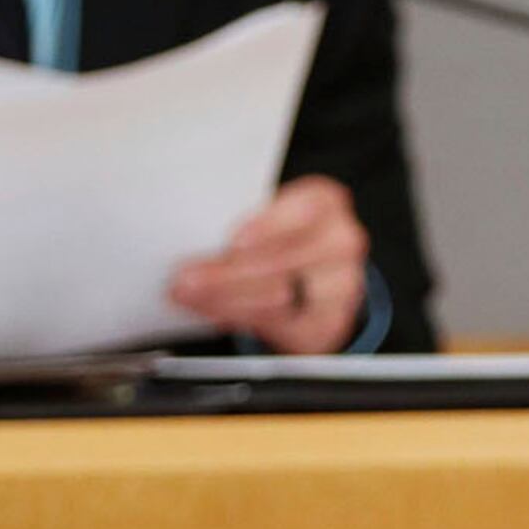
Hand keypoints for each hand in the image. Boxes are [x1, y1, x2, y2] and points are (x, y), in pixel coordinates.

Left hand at [167, 174, 371, 353]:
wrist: (315, 274)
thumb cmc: (281, 237)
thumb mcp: (264, 215)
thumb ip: (237, 221)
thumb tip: (194, 239)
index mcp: (324, 203)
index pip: (303, 210)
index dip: (267, 226)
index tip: (232, 241)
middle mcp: (340, 241)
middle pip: (285, 259)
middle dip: (229, 272)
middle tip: (187, 279)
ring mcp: (340, 285)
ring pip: (280, 296)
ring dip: (227, 299)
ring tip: (192, 298)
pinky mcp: (329, 322)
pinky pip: (282, 326)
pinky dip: (243, 319)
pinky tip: (217, 313)